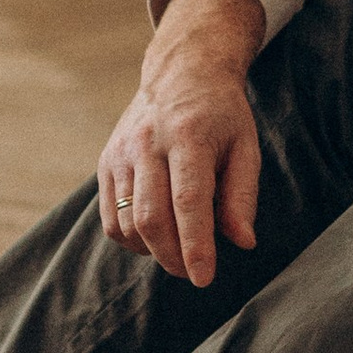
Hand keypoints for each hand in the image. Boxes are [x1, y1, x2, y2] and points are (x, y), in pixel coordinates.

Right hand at [98, 0, 266, 286]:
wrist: (181, 72)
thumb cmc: (222, 115)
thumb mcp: (246, 146)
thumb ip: (243, 196)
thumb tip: (243, 243)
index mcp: (189, 137)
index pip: (189, 202)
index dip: (196, 246)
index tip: (205, 279)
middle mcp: (148, 144)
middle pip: (152, 218)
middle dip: (173, 257)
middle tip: (194, 272)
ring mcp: (122, 153)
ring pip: (127, 223)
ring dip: (152, 251)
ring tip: (178, 252)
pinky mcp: (106, 162)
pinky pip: (111, 218)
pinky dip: (131, 239)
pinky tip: (154, 237)